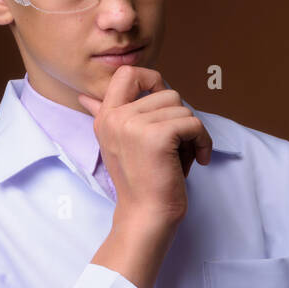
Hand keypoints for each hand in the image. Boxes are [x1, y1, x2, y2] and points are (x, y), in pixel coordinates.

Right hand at [75, 66, 213, 225]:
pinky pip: (194, 124)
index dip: (152, 80)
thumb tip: (85, 98)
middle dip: (180, 120)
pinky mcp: (157, 136)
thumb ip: (105, 116)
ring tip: (181, 157)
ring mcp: (134, 125)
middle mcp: (116, 117)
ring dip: (192, 134)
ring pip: (184, 109)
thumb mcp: (118, 143)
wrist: (146, 215)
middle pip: (168, 93)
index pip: (127, 73)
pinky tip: (198, 160)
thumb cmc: (141, 182)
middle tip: (175, 147)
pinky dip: (203, 142)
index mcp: (106, 116)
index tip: (165, 108)